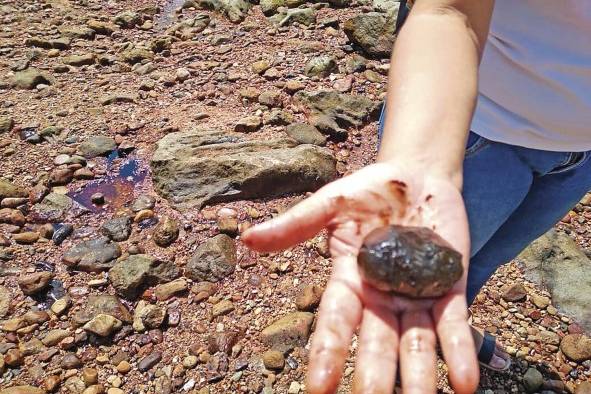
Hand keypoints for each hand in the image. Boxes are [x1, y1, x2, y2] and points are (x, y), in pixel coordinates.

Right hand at [242, 161, 478, 393]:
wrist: (417, 174)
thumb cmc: (368, 190)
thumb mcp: (330, 204)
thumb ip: (296, 224)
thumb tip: (247, 238)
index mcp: (348, 281)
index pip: (335, 323)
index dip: (326, 353)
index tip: (317, 389)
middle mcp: (381, 298)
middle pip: (377, 344)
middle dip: (375, 376)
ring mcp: (416, 296)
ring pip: (417, 344)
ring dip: (420, 376)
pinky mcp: (450, 288)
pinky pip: (455, 324)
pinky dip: (460, 351)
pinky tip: (465, 382)